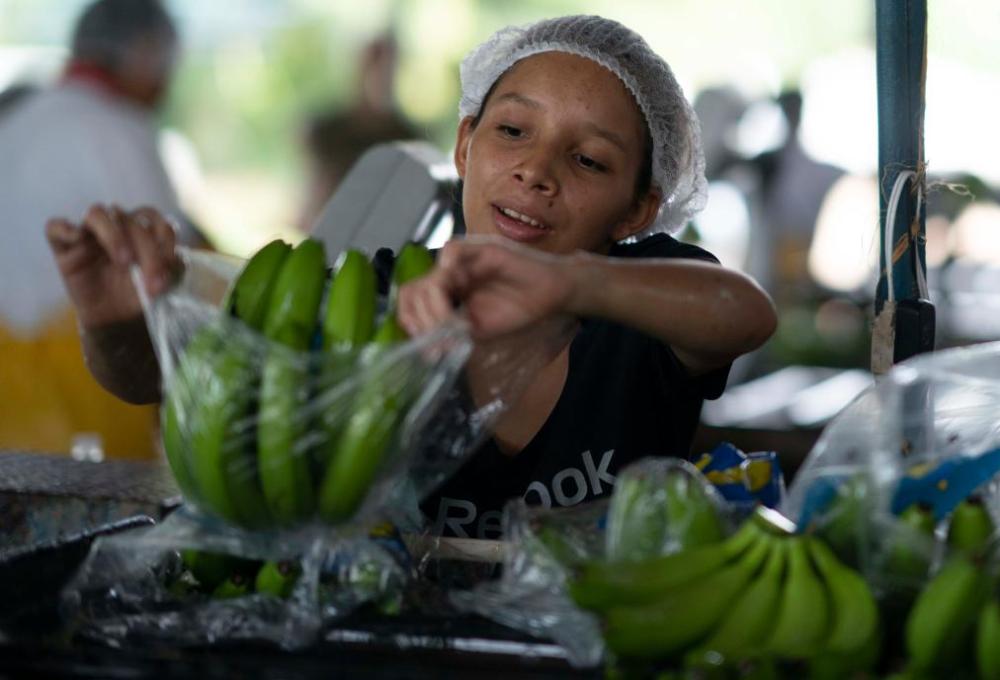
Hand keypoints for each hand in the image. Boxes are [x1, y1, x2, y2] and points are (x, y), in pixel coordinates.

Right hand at [46, 204, 180, 328]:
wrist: (114, 320)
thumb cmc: (138, 296)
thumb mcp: (160, 283)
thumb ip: (170, 267)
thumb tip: (176, 257)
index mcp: (141, 230)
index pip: (153, 218)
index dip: (164, 238)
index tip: (170, 266)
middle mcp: (116, 227)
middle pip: (130, 219)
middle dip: (147, 250)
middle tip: (152, 281)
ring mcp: (89, 234)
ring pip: (97, 213)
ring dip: (114, 235)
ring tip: (124, 261)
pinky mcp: (64, 247)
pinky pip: (56, 227)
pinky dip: (65, 228)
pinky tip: (76, 239)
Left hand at [397, 237, 578, 339]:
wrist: (552, 294)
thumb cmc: (518, 308)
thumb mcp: (479, 329)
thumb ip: (453, 334)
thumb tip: (429, 347)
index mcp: (445, 293)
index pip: (410, 301)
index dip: (411, 322)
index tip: (428, 346)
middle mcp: (448, 275)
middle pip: (413, 292)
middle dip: (425, 322)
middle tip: (443, 340)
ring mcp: (463, 262)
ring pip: (429, 279)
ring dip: (436, 308)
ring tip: (454, 326)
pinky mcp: (481, 248)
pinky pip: (452, 251)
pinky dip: (447, 270)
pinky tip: (458, 289)